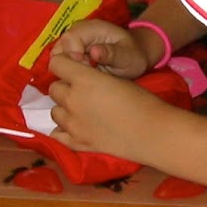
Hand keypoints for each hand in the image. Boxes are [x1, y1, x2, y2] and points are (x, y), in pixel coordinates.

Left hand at [47, 55, 169, 159]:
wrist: (152, 132)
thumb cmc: (141, 101)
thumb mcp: (115, 78)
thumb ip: (91, 77)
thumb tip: (78, 77)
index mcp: (83, 79)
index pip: (56, 63)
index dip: (64, 64)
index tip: (73, 69)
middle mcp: (72, 100)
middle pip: (54, 88)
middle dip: (65, 87)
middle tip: (82, 92)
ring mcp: (72, 124)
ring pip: (54, 111)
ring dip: (64, 108)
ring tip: (80, 111)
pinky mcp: (77, 143)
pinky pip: (57, 134)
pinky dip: (63, 130)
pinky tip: (74, 128)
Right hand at [50, 19, 152, 79]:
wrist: (135, 54)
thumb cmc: (133, 55)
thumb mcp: (127, 56)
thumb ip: (112, 54)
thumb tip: (94, 52)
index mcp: (92, 28)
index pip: (69, 40)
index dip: (74, 58)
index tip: (89, 69)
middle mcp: (78, 31)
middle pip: (58, 48)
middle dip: (69, 66)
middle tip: (87, 75)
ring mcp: (72, 41)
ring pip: (57, 57)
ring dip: (68, 69)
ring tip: (86, 75)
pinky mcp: (71, 51)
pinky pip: (61, 62)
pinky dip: (69, 71)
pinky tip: (83, 76)